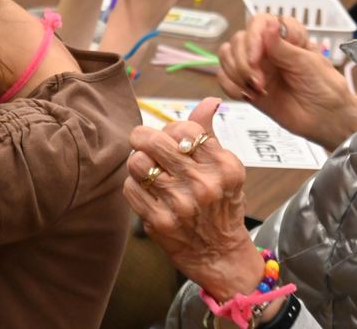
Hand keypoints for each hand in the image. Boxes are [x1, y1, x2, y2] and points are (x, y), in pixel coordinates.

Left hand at [123, 99, 271, 306]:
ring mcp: (181, 205)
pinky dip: (134, 185)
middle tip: (141, 139)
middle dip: (142, 135)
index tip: (169, 136)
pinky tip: (146, 190)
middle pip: (155, 141)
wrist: (221, 255)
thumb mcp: (226, 168)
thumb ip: (210, 133)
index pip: (184, 128)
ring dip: (137, 162)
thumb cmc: (221, 204)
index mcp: (224, 166)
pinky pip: (130, 188)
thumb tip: (209, 101)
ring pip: (137, 162)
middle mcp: (204, 184)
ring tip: (146, 167)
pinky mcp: (160, 222)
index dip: (170, 127)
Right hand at [217, 15, 356, 150]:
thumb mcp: (309, 65)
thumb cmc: (326, 90)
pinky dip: (231, 87)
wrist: (327, 120)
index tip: (256, 58)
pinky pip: (224, 79)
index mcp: (286, 36)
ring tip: (256, 89)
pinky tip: (249, 96)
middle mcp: (268, 48)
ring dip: (236, 73)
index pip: (259, 22)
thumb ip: (284, 48)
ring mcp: (256, 67)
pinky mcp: (248, 86)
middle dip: (243, 61)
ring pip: (227, 56)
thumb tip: (268, 26)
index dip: (253, 37)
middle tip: (258, 81)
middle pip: (238, 40)